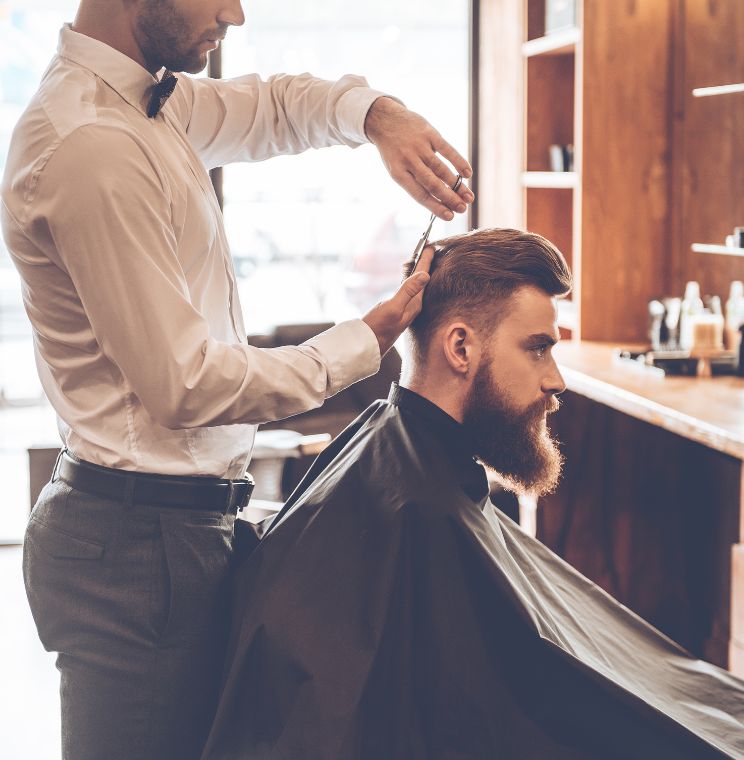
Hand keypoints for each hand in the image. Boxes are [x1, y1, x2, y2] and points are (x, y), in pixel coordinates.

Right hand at [363, 245, 434, 355]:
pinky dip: (408, 280)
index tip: (431, 246)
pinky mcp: (397, 311)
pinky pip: (407, 290)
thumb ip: (408, 291)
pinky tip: (407, 278)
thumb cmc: (378, 328)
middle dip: (424, 263)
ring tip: (420, 258)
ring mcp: (406, 309)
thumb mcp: (393, 307)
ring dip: (417, 271)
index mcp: (415, 303)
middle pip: (422, 280)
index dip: (427, 261)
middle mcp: (413, 306)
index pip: (423, 277)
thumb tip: (425, 275)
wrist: (366, 345)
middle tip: (428, 248)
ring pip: (415, 285)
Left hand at [364, 97, 473, 220]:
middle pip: (432, 184)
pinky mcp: (429, 133)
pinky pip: (447, 150)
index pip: (420, 195)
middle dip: (449, 198)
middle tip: (462, 209)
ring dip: (457, 185)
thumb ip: (416, 182)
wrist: (385, 120)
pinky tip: (468, 173)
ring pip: (441, 169)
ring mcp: (419, 146)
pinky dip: (459, 162)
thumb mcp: (397, 169)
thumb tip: (441, 201)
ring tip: (468, 197)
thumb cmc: (395, 151)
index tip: (450, 216)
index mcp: (398, 174)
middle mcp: (408, 160)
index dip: (436, 207)